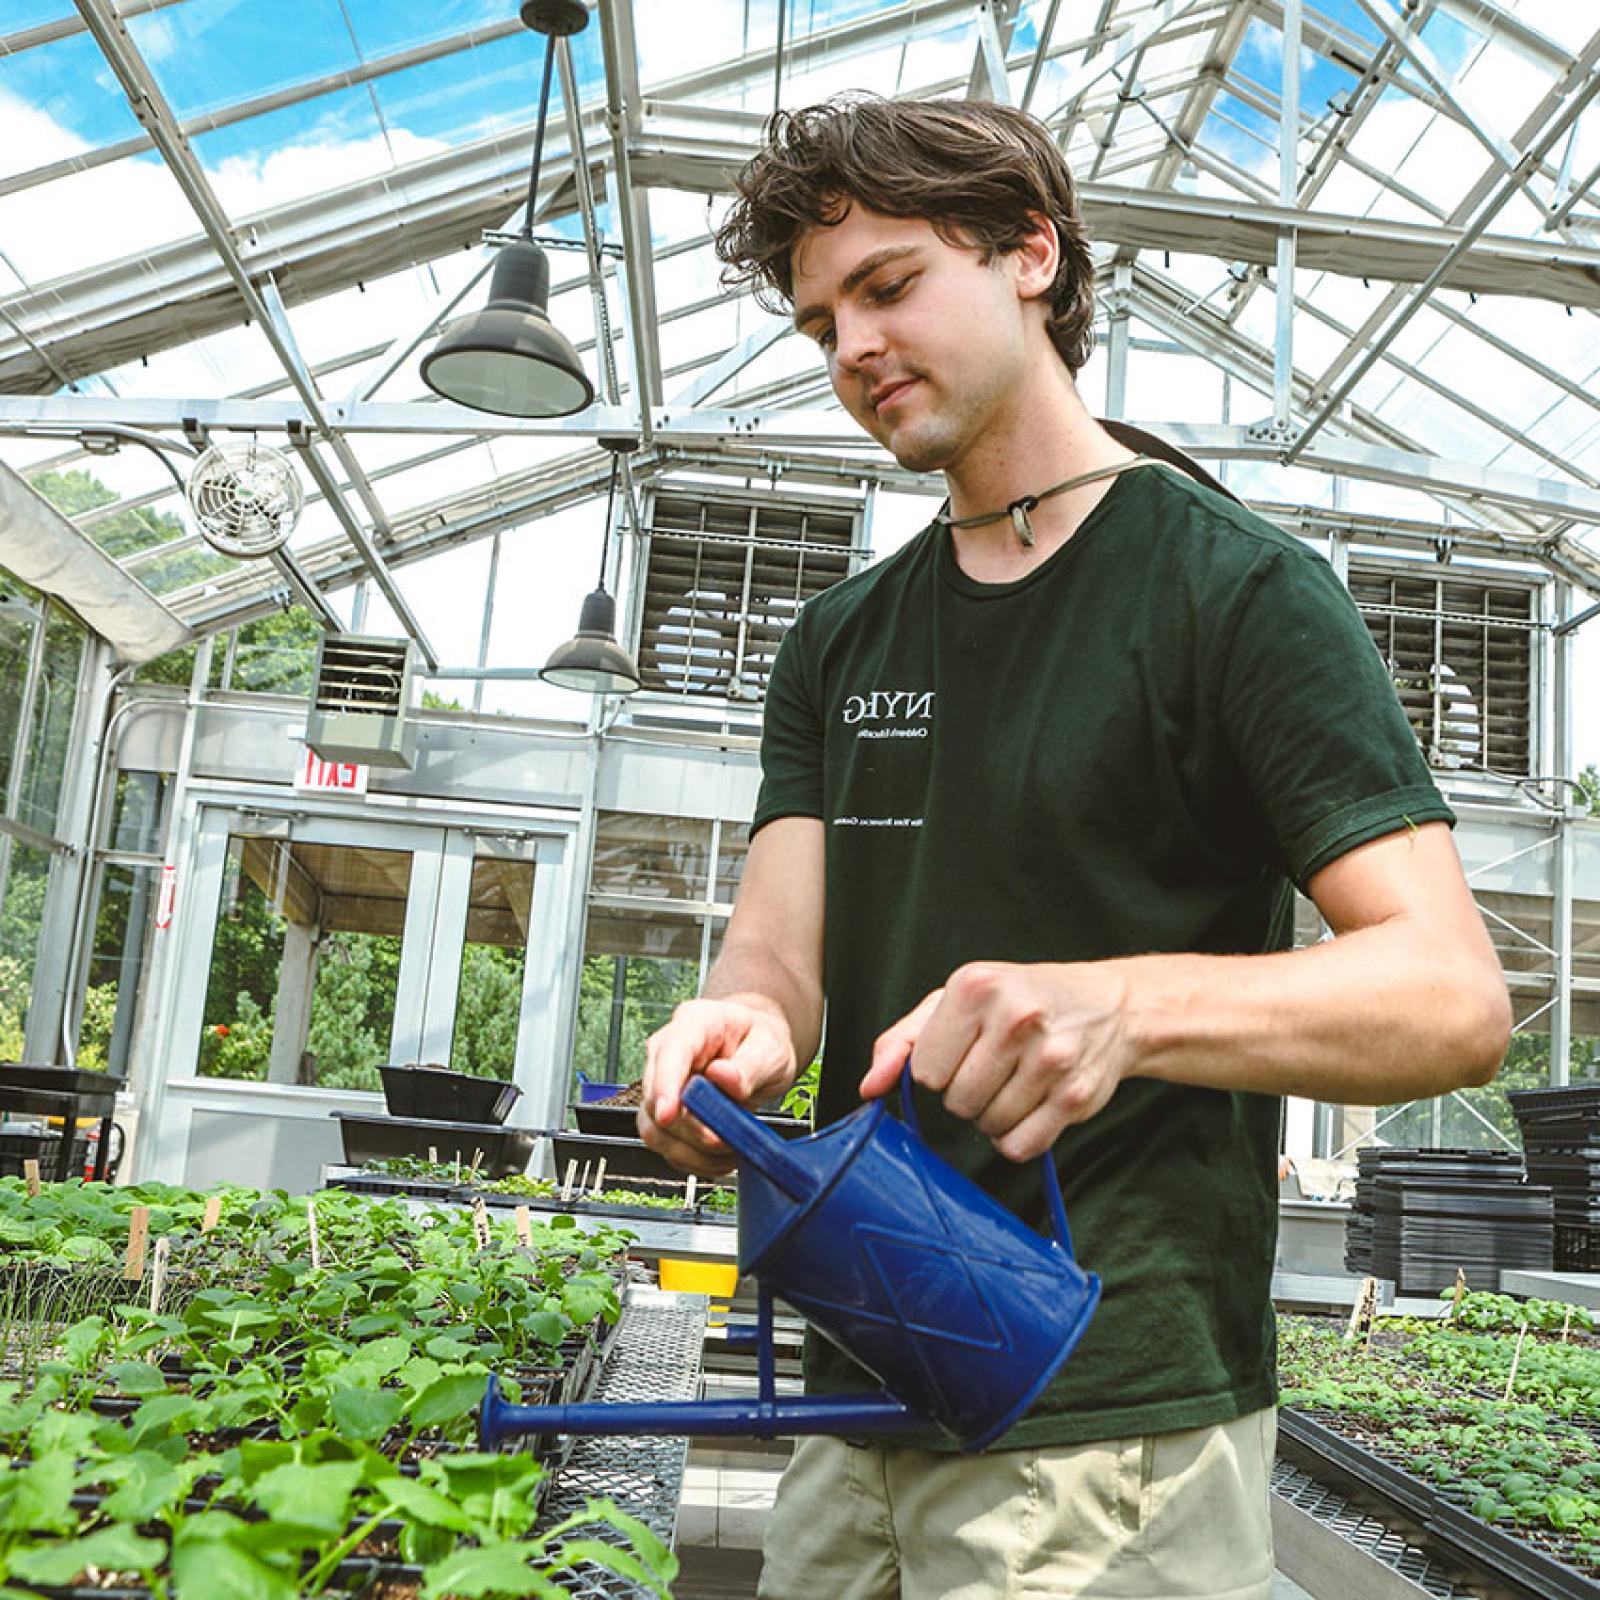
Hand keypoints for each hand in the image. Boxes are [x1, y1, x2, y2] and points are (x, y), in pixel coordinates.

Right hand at [639, 997, 796, 1177]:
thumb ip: (749, 1066)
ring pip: (653, 1127)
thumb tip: (722, 1076)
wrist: (758, 1050)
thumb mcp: (771, 1050)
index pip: (669, 1053)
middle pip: (656, 1096)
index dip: (665, 1085)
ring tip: (726, 1152)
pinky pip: (664, 1143)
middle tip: (726, 1141)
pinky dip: (691, 1158)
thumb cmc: (762, 1042)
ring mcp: (662, 1081)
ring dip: (689, 1150)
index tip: (669, 1115)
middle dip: (690, 1128)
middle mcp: (669, 1051)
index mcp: (696, 1024)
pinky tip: (717, 1157)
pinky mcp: (664, 1110)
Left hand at [858, 961, 1132, 1160]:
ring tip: (1013, 1083)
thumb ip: (903, 1041)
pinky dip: (1017, 1138)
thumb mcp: (956, 1001)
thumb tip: (868, 1087)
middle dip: (965, 1096)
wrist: (1109, 1007)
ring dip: (992, 1116)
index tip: (960, 1055)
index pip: (925, 1070)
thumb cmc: (1020, 1001)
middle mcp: (1016, 1017)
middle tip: (991, 1069)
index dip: (937, 1072)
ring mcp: (1051, 1057)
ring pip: (988, 1126)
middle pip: (956, 1101)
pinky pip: (1022, 1146)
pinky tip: (1030, 1107)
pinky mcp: (1076, 1095)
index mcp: (976, 987)